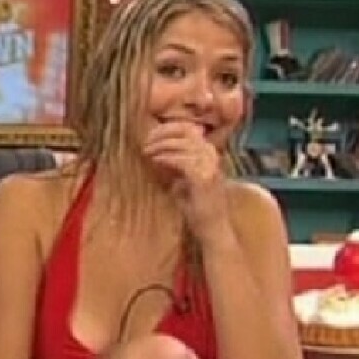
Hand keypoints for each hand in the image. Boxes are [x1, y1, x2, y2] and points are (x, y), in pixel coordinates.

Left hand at [142, 121, 232, 243]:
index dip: (168, 129)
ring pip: (184, 145)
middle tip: (146, 142)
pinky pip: (183, 161)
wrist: (212, 229)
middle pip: (187, 133)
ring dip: (162, 146)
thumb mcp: (183, 181)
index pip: (189, 130)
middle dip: (162, 135)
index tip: (150, 135)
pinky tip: (156, 161)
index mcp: (209, 154)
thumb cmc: (196, 207)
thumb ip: (175, 166)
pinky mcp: (204, 179)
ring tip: (147, 151)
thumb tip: (157, 154)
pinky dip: (167, 158)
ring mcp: (210, 167)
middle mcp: (213, 157)